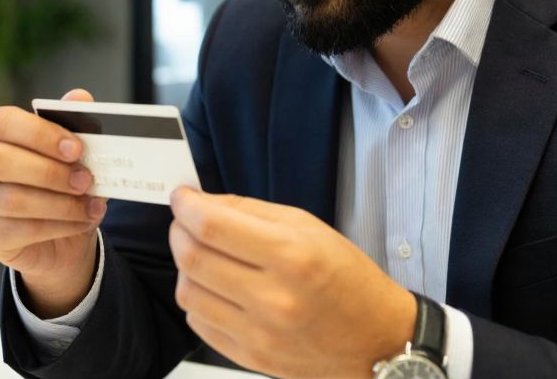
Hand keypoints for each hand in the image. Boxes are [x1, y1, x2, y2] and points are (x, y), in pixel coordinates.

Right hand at [0, 88, 107, 315]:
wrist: (60, 234)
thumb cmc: (60, 182)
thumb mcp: (72, 152)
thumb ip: (74, 122)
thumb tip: (80, 97)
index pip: (2, 122)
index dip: (39, 134)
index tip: (76, 148)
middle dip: (48, 172)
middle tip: (85, 179)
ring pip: (11, 200)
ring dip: (59, 203)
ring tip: (90, 204)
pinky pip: (19, 230)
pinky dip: (58, 226)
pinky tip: (81, 221)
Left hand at [169, 188, 415, 377]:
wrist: (377, 340)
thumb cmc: (349, 280)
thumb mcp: (310, 228)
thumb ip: (251, 212)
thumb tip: (202, 203)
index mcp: (292, 256)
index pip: (211, 226)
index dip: (185, 206)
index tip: (182, 198)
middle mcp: (273, 299)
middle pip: (192, 258)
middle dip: (179, 231)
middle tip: (186, 222)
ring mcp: (260, 334)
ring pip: (188, 293)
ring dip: (185, 267)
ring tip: (203, 256)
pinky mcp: (251, 358)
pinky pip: (200, 324)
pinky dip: (198, 300)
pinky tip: (216, 288)